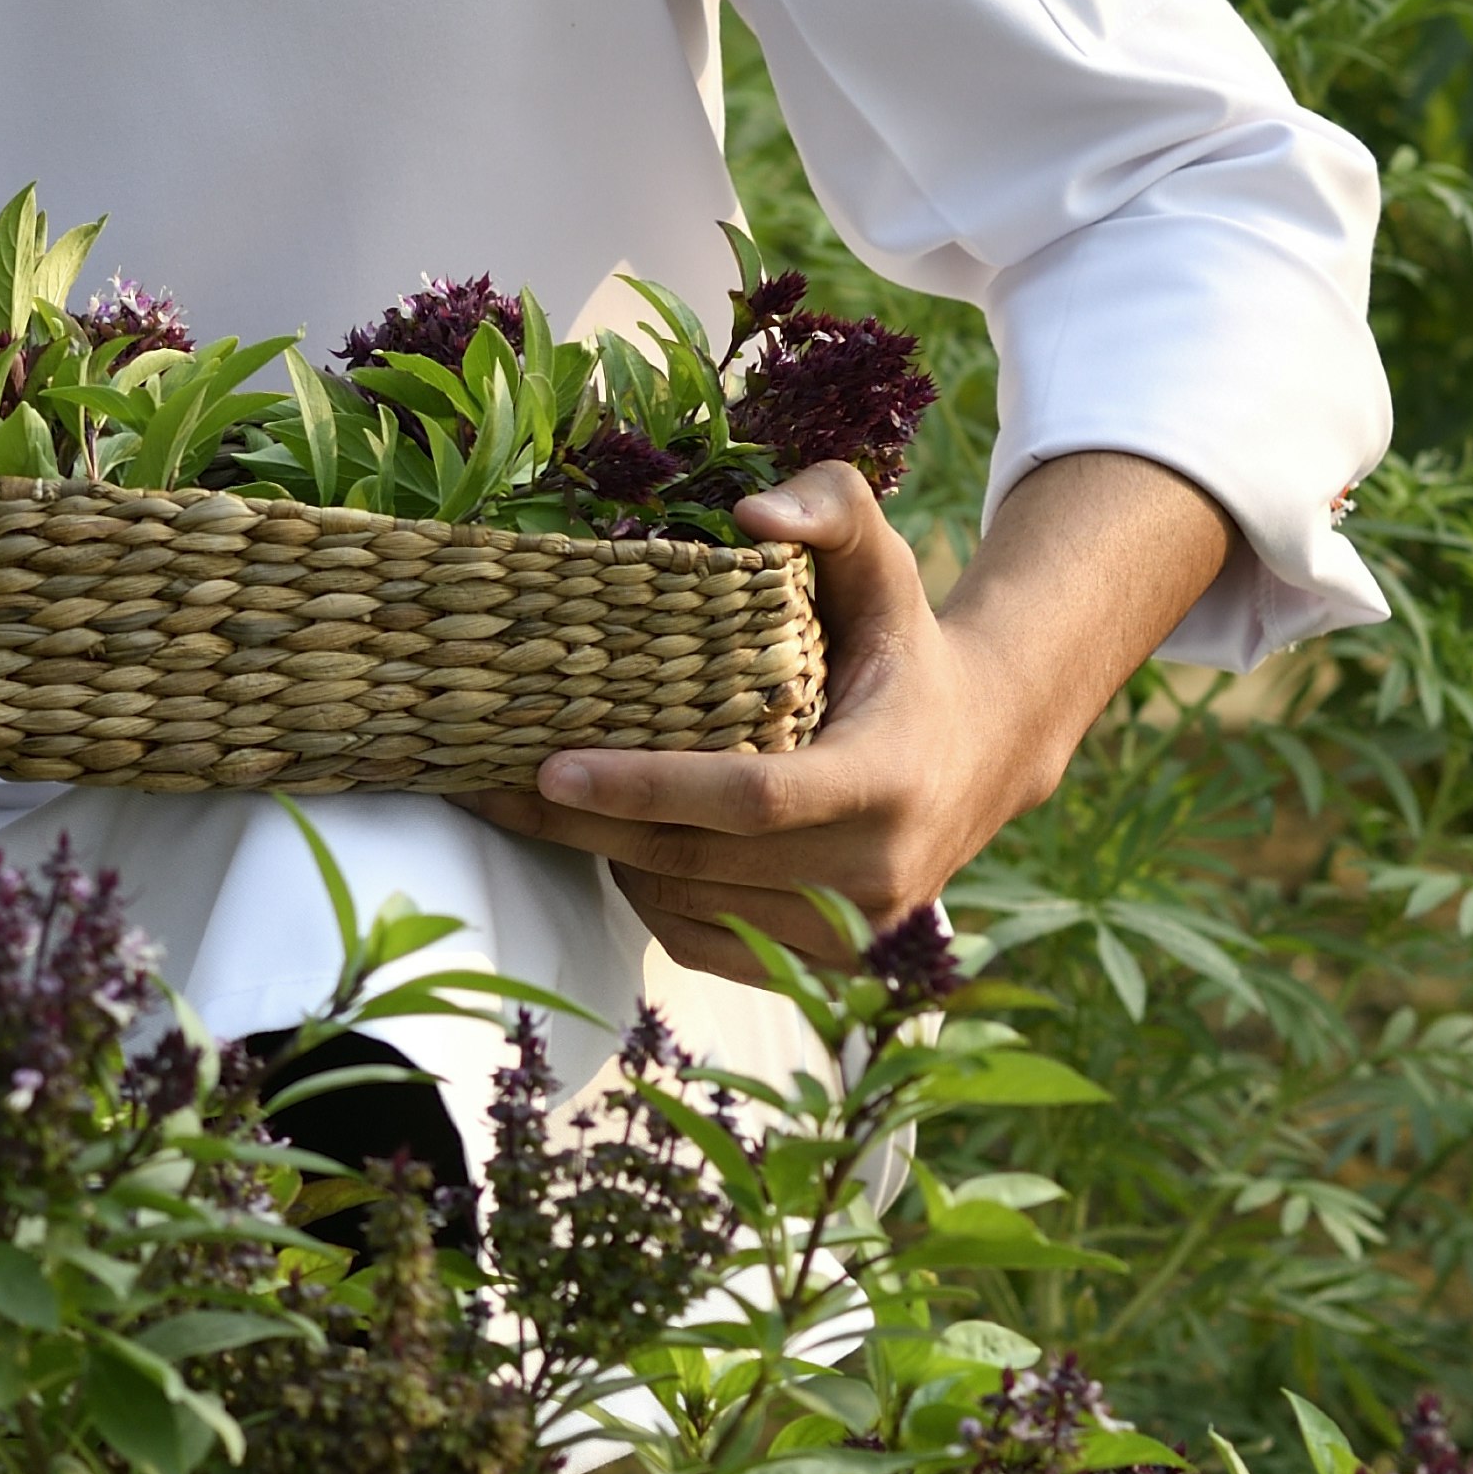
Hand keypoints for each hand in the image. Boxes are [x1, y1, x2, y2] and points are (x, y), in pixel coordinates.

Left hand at [488, 448, 1231, 985]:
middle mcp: (880, 868)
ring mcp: (860, 927)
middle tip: (489, 784)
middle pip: (697, 860)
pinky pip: (708, 946)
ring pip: (691, 907)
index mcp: (888, 775)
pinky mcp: (837, 965)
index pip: (750, 798)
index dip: (645, 786)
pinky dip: (650, 903)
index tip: (548, 768)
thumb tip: (750, 513)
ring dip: (607, 860)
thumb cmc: (902, 643)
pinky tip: (619, 848)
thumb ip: (828, 507)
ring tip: (544, 806)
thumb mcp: (879, 560)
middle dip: (583, 826)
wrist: (983, 749)